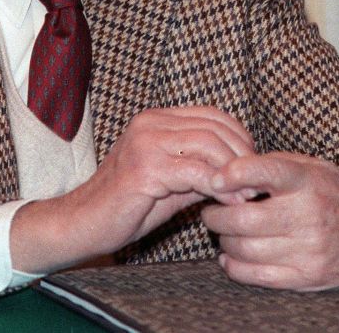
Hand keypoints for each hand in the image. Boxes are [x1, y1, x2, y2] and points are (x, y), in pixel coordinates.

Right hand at [10, 106, 254, 273]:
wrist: (83, 223)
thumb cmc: (127, 205)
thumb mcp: (172, 181)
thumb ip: (201, 169)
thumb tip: (242, 172)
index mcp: (157, 119)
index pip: (213, 115)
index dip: (240, 138)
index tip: (252, 166)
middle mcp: (151, 123)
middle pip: (215, 128)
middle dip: (243, 156)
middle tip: (255, 184)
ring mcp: (146, 142)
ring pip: (209, 145)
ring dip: (234, 172)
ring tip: (245, 196)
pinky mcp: (144, 168)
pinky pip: (195, 172)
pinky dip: (219, 188)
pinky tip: (228, 204)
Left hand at [200, 152, 338, 288]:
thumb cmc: (337, 193)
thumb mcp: (311, 167)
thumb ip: (272, 165)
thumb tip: (226, 173)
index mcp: (307, 181)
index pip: (262, 171)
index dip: (231, 174)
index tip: (213, 178)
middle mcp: (307, 215)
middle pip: (242, 218)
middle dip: (216, 214)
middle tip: (212, 208)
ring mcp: (307, 250)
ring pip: (243, 248)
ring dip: (224, 239)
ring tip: (224, 230)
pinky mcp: (305, 278)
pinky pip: (255, 275)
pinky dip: (233, 265)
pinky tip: (231, 254)